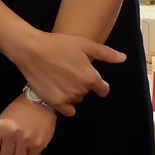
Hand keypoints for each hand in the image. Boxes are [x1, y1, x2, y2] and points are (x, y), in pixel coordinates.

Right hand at [9, 31, 123, 115]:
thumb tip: (123, 58)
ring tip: (61, 80)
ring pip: (77, 99)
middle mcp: (81, 90)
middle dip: (82, 84)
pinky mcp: (55, 102)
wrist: (31, 50)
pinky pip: (68, 111)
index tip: (90, 78)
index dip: (99, 85)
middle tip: (69, 72)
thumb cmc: (58, 44)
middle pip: (87, 92)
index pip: (103, 90)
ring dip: (72, 93)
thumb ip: (105, 53)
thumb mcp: (84, 44)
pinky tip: (59, 93)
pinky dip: (66, 104)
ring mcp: (68, 97)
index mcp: (90, 77)